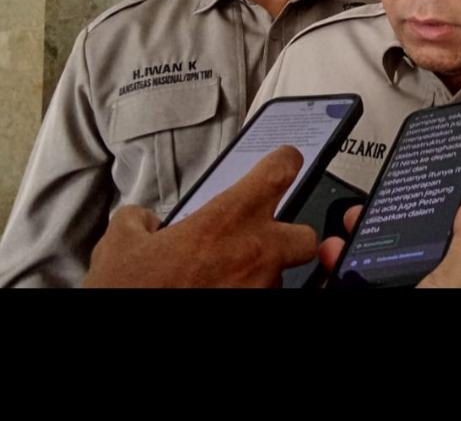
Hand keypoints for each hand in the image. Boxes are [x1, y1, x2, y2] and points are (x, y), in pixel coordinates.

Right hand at [84, 146, 316, 287]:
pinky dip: (248, 293)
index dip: (283, 162)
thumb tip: (142, 221)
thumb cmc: (131, 292)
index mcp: (227, 220)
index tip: (282, 161)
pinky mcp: (256, 310)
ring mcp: (259, 287)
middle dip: (290, 237)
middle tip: (263, 239)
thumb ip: (138, 220)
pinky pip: (263, 297)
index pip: (280, 171)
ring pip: (282, 275)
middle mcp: (255, 253)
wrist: (131, 335)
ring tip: (228, 276)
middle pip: (305, 236)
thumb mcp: (119, 245)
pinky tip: (224, 291)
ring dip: (262, 273)